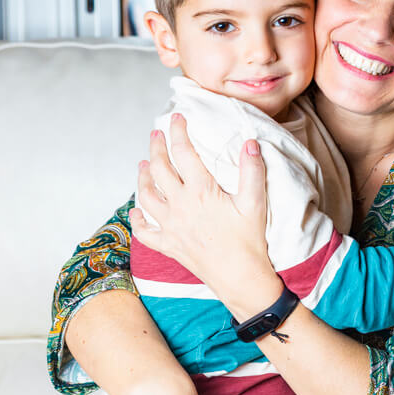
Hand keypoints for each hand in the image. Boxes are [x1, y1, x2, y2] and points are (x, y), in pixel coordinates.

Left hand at [130, 115, 281, 319]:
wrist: (240, 277)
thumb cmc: (250, 240)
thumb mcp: (256, 202)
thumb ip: (252, 169)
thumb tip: (250, 142)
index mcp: (200, 192)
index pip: (184, 153)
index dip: (179, 132)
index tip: (176, 118)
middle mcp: (179, 206)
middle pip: (159, 170)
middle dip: (156, 148)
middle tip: (156, 134)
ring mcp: (170, 227)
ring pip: (146, 196)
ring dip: (143, 177)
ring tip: (143, 164)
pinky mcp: (168, 245)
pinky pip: (144, 231)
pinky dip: (138, 218)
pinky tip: (138, 209)